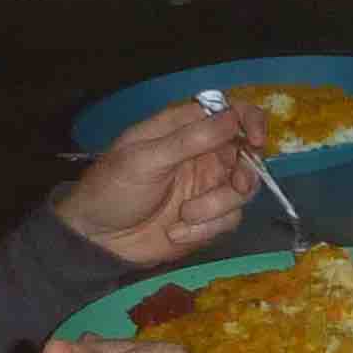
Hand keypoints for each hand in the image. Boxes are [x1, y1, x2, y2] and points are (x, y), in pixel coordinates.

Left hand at [52, 96, 262, 267]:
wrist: (96, 239)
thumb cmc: (112, 188)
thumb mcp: (145, 159)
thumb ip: (190, 139)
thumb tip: (232, 117)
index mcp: (185, 129)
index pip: (230, 113)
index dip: (250, 121)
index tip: (255, 142)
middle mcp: (203, 154)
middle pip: (248, 155)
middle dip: (245, 174)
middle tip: (236, 186)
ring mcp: (208, 187)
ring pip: (243, 191)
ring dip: (217, 207)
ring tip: (185, 216)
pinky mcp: (209, 219)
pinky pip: (230, 220)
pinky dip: (206, 229)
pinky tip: (176, 233)